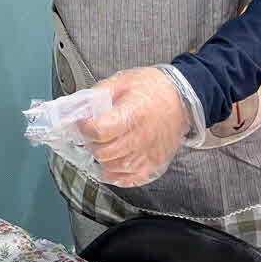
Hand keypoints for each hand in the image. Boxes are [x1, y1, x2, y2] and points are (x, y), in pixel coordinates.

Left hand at [77, 67, 189, 187]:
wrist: (182, 99)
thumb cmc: (153, 89)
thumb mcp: (123, 81)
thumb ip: (98, 94)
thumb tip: (78, 107)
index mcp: (132, 115)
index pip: (98, 131)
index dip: (85, 127)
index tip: (82, 123)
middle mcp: (140, 138)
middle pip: (102, 152)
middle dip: (92, 143)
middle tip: (94, 134)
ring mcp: (148, 155)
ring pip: (112, 168)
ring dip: (103, 158)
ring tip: (104, 145)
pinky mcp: (153, 166)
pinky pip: (127, 180)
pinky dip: (115, 174)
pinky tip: (113, 162)